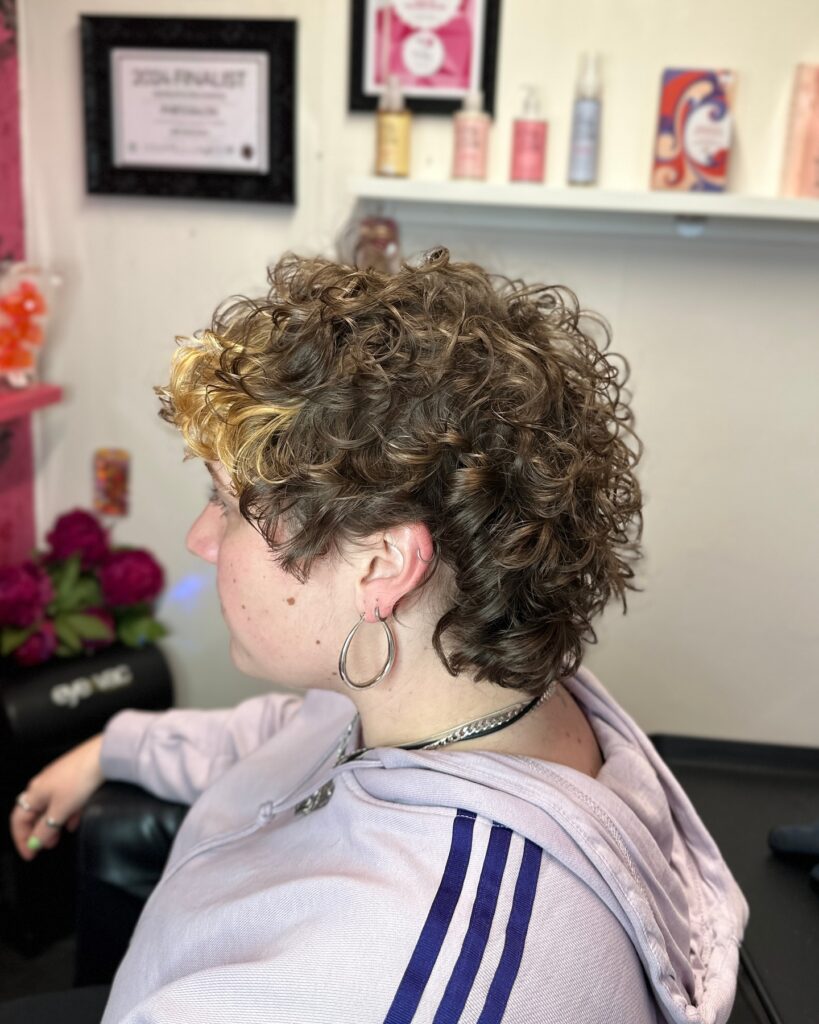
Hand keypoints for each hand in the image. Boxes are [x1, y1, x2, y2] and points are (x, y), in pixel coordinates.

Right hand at [9, 733, 105, 860]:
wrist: (103, 756)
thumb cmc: (79, 780)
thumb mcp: (60, 811)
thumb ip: (45, 829)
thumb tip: (34, 843)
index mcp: (34, 792)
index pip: (18, 819)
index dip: (21, 839)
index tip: (30, 854)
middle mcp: (43, 784)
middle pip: (34, 813)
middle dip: (39, 832)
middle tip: (47, 846)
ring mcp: (58, 779)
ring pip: (51, 807)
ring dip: (54, 824)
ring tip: (61, 836)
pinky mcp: (74, 777)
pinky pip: (65, 799)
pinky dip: (67, 812)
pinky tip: (75, 820)